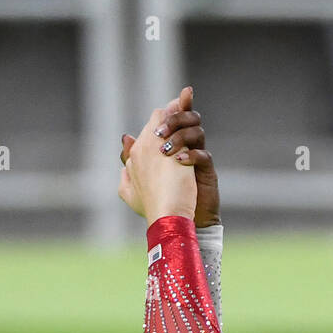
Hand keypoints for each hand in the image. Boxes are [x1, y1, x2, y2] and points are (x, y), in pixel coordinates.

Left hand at [120, 86, 216, 224]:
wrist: (178, 223)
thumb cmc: (159, 201)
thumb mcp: (135, 179)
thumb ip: (130, 157)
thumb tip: (125, 137)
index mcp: (169, 143)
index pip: (170, 118)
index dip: (168, 109)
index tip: (158, 114)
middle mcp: (184, 147)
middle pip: (187, 118)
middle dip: (173, 120)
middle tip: (158, 134)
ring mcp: (196, 158)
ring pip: (197, 131)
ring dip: (180, 137)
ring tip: (166, 152)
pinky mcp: (207, 172)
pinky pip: (204, 155)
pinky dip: (191, 156)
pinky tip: (179, 162)